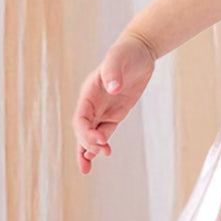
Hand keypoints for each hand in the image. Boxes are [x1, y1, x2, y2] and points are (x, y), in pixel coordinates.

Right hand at [71, 30, 157, 173]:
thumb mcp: (118, 59)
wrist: (139, 52)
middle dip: (89, 144)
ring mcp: (103, 110)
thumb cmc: (126, 53)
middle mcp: (92, 104)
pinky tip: (100, 155)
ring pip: (90, 135)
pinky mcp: (115, 114)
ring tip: (86, 169)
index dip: (86, 132)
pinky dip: (100, 145)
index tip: (101, 140)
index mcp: (89, 93)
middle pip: (83, 130)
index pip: (80, 118)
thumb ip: (113, 72)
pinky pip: (104, 132)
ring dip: (88, 150)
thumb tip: (113, 88)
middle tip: (105, 152)